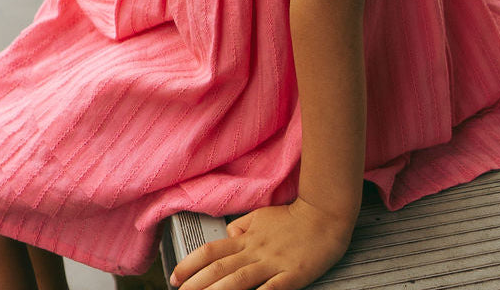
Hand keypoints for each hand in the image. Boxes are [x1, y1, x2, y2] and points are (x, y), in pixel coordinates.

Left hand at [170, 198, 353, 289]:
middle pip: (219, 268)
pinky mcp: (292, 276)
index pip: (211, 251)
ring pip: (239, 280)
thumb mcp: (261, 216)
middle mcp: (255, 251)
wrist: (324, 215)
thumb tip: (227, 237)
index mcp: (246, 238)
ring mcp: (273, 263)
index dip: (190, 264)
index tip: (175, 277)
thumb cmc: (292, 218)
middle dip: (196, 284)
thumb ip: (242, 228)